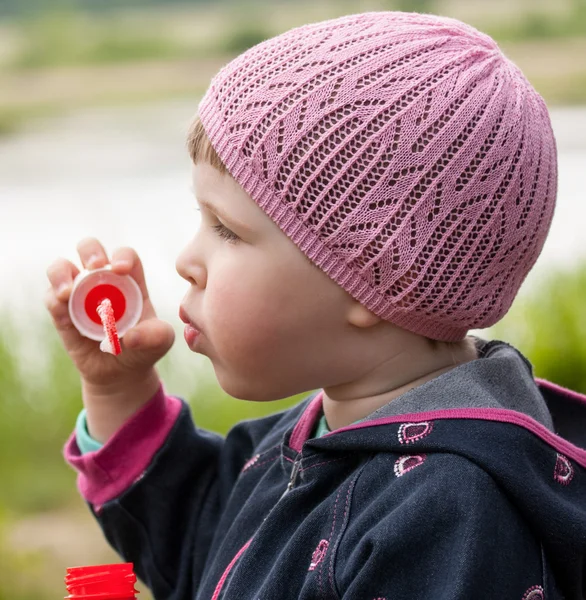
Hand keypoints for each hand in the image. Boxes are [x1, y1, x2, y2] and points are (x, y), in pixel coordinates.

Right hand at [45, 237, 174, 388]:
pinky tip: (63, 311)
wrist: (121, 372)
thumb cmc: (145, 348)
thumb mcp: (160, 342)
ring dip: (61, 273)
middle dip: (90, 251)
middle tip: (94, 266)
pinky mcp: (61, 312)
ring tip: (67, 292)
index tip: (121, 269)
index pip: (125, 255)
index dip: (122, 256)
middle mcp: (102, 280)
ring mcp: (79, 293)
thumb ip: (156, 336)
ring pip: (61, 268)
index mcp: (130, 280)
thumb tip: (131, 336)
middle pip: (90, 248)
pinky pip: (51, 298)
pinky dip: (54, 300)